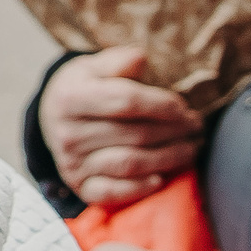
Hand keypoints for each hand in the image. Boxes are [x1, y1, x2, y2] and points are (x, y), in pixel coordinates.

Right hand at [38, 46, 202, 205]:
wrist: (53, 118)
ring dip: (168, 158)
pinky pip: (113, 193)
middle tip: (196, 126)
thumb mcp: (94, 67)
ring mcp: (72, 163)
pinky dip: (139, 188)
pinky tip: (160, 180)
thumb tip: (140, 57)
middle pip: (134, 134)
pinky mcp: (80, 186)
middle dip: (174, 131)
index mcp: (70, 98)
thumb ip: (118, 61)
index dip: (162, 104)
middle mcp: (67, 133)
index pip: (126, 101)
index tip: (184, 106)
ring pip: (130, 163)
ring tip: (190, 149)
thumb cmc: (85, 88)